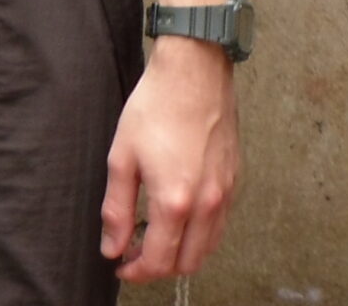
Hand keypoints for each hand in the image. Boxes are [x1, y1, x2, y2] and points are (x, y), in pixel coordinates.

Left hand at [102, 38, 239, 280]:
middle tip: (133, 254)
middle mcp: (208, 206)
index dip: (136, 271)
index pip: (159, 259)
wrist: (194, 76)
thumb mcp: (121, 157)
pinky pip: (219, 226)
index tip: (120, 266)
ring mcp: (226, 196)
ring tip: (152, 237)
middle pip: (188, 263)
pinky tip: (177, 218)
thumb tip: (112, 245)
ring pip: (208, 248)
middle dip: (158, 267)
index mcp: (175, 201)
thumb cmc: (154, 108)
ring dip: (181, 254)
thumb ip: (116, 208)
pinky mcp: (235, 183)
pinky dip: (199, 235)